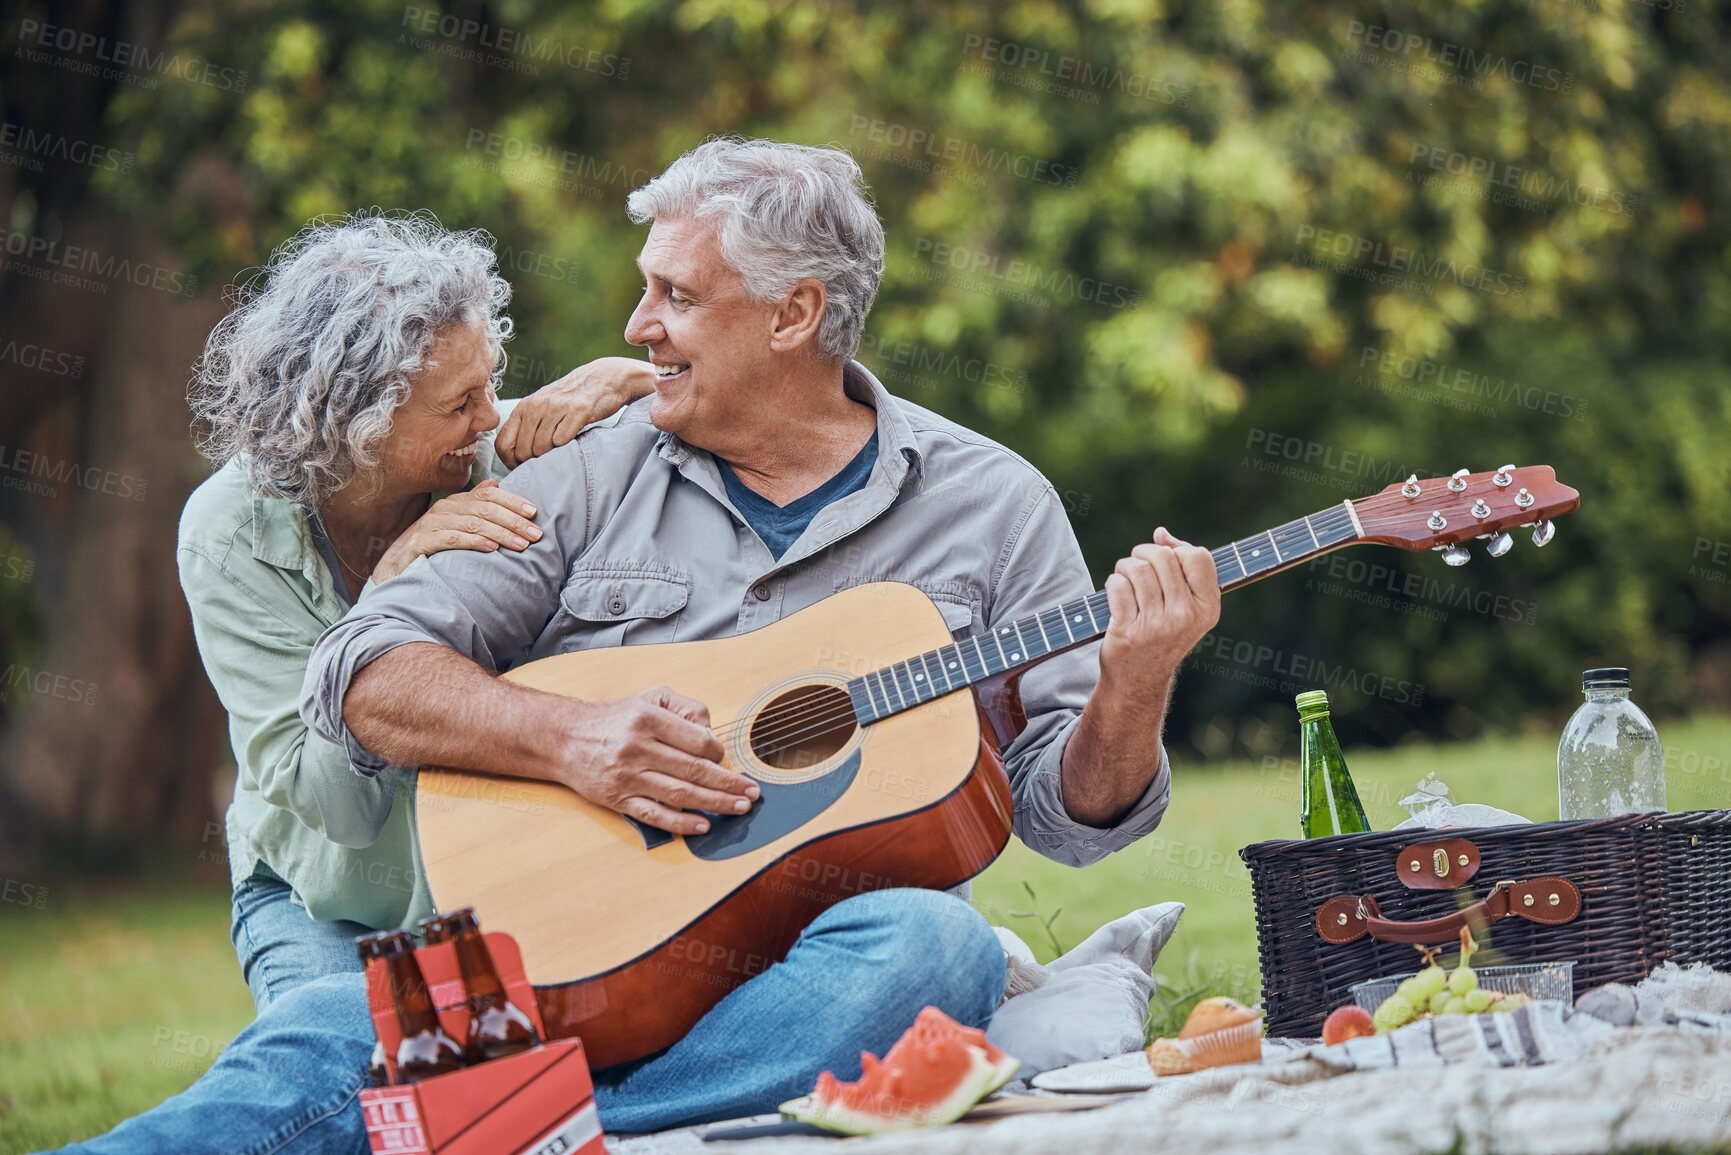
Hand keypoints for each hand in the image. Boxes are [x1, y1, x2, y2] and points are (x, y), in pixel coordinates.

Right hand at [372, 480, 540, 581]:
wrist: (393, 569)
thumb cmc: (430, 547)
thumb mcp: (455, 524)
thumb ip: (474, 505)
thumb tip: (495, 483)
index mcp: (456, 503)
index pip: (489, 495)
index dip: (512, 501)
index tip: (534, 513)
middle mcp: (444, 509)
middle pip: (485, 509)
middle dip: (514, 521)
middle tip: (536, 534)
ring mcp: (431, 524)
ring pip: (472, 523)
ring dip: (500, 533)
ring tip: (521, 544)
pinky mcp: (421, 543)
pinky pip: (451, 539)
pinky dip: (473, 542)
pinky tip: (491, 548)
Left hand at [494, 356, 654, 467]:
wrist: (603, 378)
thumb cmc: (570, 400)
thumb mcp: (542, 407)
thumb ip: (526, 427)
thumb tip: (514, 457)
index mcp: (524, 407)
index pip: (503, 443)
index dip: (510, 461)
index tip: (523, 465)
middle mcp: (536, 406)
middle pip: (522, 450)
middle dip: (533, 462)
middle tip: (545, 461)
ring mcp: (557, 407)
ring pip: (541, 447)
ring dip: (551, 455)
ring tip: (560, 448)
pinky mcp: (578, 411)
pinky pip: (562, 440)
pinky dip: (566, 445)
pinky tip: (572, 438)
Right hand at [552, 686, 759, 835]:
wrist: (563, 737)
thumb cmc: (614, 718)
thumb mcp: (649, 698)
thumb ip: (685, 708)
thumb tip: (711, 734)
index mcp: (648, 719)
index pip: (698, 741)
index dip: (719, 752)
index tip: (726, 759)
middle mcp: (637, 747)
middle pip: (695, 771)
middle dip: (730, 783)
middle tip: (752, 792)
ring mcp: (627, 776)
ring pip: (680, 794)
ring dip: (715, 803)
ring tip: (739, 807)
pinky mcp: (617, 799)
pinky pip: (654, 815)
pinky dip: (681, 823)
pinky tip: (703, 825)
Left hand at [1099, 527, 1220, 708]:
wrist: (1139, 678)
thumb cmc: (1162, 632)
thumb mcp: (1185, 605)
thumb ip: (1180, 567)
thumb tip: (1161, 534)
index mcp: (1208, 608)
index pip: (1198, 556)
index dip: (1177, 550)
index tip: (1166, 560)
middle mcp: (1186, 617)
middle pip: (1163, 557)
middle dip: (1144, 554)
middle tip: (1137, 566)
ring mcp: (1157, 626)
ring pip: (1137, 569)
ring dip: (1125, 567)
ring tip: (1125, 578)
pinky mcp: (1129, 631)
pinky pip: (1118, 586)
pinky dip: (1113, 583)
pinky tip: (1116, 595)